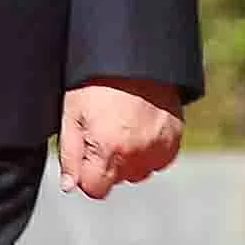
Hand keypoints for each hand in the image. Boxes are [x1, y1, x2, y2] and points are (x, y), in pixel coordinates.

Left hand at [57, 77, 183, 198]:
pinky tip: (141, 126)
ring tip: (123, 126)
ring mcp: (159, 146)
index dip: (87, 174)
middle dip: (109, 164)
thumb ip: (70, 155)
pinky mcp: (175, 137)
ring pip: (141, 171)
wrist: (133, 55)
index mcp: (108, 149)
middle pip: (118, 180)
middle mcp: (136, 154)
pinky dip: (151, 149)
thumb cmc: (96, 81)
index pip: (95, 189)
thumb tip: (69, 186)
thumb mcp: (72, 113)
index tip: (87, 153)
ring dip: (131, 158)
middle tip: (104, 131)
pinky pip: (160, 158)